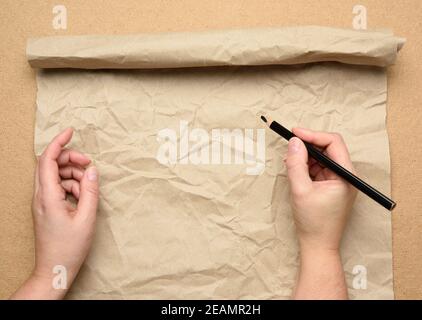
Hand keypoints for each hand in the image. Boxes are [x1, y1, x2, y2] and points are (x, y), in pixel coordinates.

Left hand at [11, 128, 98, 298]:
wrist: (54, 269)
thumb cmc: (69, 247)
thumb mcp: (86, 218)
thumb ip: (90, 191)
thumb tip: (92, 170)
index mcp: (47, 196)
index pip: (47, 160)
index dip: (58, 142)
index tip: (71, 131)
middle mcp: (40, 196)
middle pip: (49, 164)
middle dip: (69, 158)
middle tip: (89, 162)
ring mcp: (42, 202)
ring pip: (54, 175)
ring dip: (72, 173)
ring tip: (88, 184)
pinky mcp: (46, 207)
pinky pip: (57, 187)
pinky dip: (71, 186)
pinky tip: (82, 196)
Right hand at [286, 128, 356, 298]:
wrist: (318, 246)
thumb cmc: (313, 222)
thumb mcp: (300, 190)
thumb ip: (296, 164)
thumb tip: (293, 141)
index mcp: (346, 175)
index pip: (333, 143)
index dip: (313, 135)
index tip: (294, 132)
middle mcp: (346, 176)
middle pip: (328, 148)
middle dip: (307, 145)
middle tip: (289, 144)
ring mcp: (339, 181)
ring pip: (322, 158)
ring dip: (305, 156)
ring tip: (289, 161)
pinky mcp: (331, 186)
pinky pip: (319, 169)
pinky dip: (306, 167)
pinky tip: (294, 169)